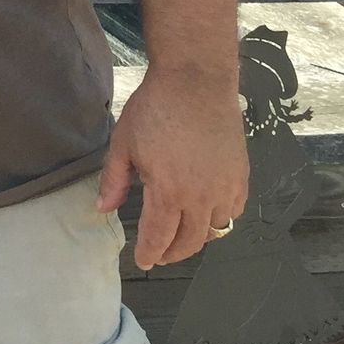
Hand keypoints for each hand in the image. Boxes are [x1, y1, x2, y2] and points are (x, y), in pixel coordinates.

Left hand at [96, 67, 247, 268]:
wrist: (195, 82)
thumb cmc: (155, 108)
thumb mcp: (124, 142)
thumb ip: (114, 180)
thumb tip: (102, 209)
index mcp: (169, 192)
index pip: (160, 238)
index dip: (150, 254)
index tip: (144, 262)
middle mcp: (201, 198)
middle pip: (190, 242)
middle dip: (173, 253)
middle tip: (160, 255)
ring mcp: (225, 188)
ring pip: (215, 230)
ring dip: (198, 238)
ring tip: (182, 234)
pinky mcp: (241, 176)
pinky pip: (234, 211)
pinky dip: (220, 218)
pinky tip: (207, 212)